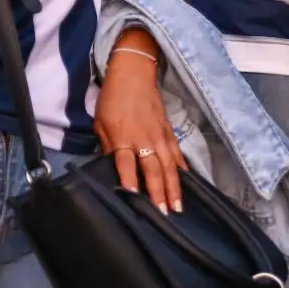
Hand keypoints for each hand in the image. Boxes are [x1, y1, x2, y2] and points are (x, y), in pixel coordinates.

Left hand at [95, 36, 182, 213]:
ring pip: (169, 166)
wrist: (133, 75)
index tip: (134, 197)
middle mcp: (143, 139)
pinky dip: (182, 170)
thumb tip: (110, 166)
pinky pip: (177, 155)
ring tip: (178, 207)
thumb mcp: (100, 122)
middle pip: (152, 169)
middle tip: (164, 212)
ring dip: (174, 187)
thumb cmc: (112, 99)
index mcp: (122, 136)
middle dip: (158, 191)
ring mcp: (159, 136)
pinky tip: (188, 183)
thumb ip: (107, 145)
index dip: (130, 180)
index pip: (125, 163)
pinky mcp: (168, 132)